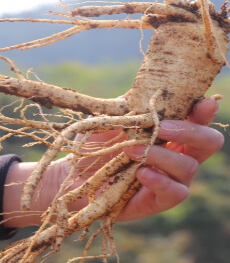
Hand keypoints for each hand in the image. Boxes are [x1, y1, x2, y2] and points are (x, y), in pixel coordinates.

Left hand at [3, 97, 223, 226]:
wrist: (77, 173)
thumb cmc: (98, 144)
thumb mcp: (112, 119)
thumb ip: (130, 104)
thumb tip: (145, 85)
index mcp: (170, 134)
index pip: (198, 120)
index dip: (204, 111)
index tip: (203, 102)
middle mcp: (177, 155)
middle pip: (208, 143)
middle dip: (190, 131)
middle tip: (163, 127)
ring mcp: (171, 179)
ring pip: (189, 167)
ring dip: (161, 155)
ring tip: (132, 150)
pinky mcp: (158, 200)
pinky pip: (175, 193)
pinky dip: (160, 181)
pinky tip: (142, 172)